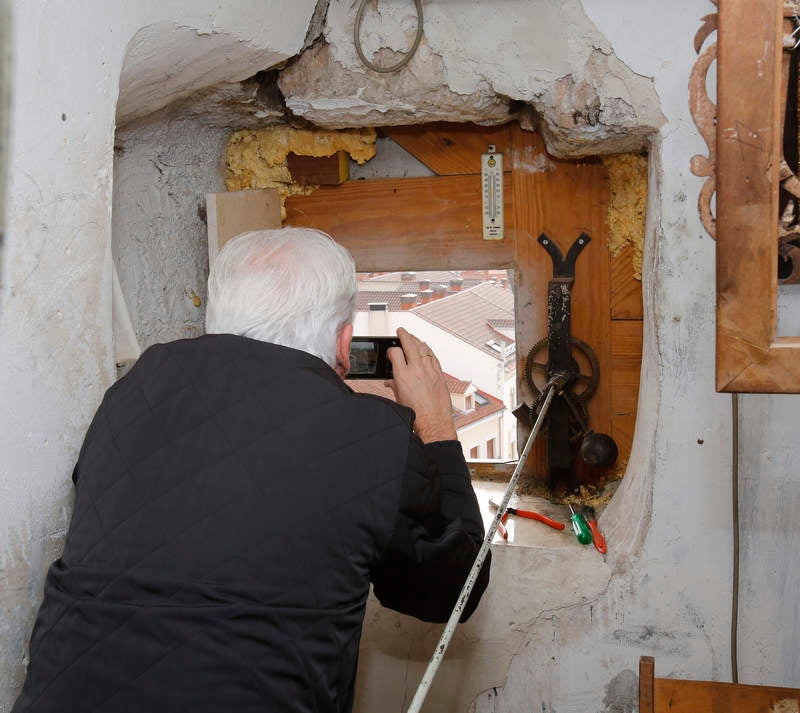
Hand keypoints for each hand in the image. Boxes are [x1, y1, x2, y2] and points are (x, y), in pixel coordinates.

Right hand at [385, 328, 457, 442]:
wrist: (433, 422)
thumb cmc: (416, 414)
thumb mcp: (399, 397)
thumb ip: (393, 385)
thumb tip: (390, 381)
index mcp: (403, 376)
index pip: (395, 352)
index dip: (391, 350)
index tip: (391, 352)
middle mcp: (417, 370)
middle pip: (410, 345)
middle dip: (404, 335)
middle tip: (401, 331)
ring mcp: (430, 371)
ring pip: (423, 348)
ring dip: (417, 341)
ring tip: (413, 338)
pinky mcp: (439, 375)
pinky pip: (433, 357)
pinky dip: (428, 351)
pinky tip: (425, 349)